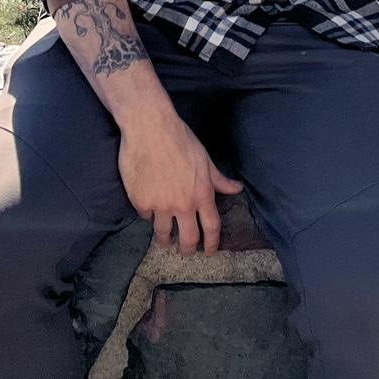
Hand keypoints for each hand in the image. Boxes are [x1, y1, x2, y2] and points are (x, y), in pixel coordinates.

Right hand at [118, 110, 244, 255]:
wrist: (149, 126)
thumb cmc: (180, 138)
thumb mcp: (204, 159)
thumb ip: (219, 179)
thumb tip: (237, 189)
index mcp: (202, 194)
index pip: (211, 227)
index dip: (212, 243)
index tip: (209, 252)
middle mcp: (183, 204)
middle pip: (188, 238)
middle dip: (188, 249)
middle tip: (186, 252)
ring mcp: (161, 205)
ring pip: (163, 233)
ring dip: (164, 239)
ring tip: (164, 241)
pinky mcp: (141, 202)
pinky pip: (145, 215)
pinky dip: (147, 213)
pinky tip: (147, 208)